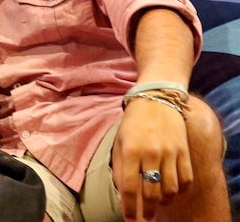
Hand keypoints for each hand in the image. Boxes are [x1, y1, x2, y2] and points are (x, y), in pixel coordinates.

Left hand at [112, 97, 192, 219]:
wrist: (156, 98)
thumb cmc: (133, 121)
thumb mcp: (120, 140)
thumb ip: (121, 166)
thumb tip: (123, 193)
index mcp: (130, 150)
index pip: (129, 187)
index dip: (130, 207)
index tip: (130, 219)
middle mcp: (150, 153)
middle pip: (151, 193)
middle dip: (147, 211)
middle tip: (146, 218)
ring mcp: (170, 152)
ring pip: (170, 190)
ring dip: (163, 201)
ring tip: (157, 203)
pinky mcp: (184, 151)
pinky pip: (186, 180)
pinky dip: (180, 191)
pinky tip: (172, 191)